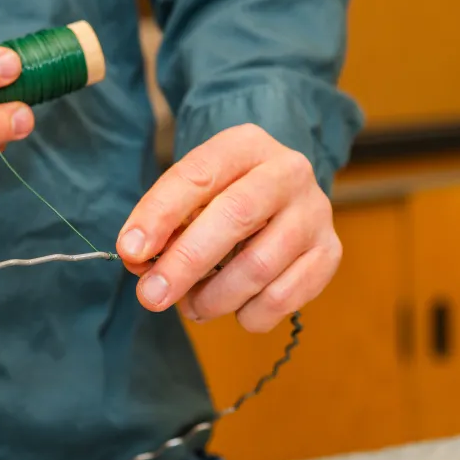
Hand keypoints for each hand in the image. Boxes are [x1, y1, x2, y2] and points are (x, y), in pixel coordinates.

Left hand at [116, 123, 341, 332]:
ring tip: (192, 307)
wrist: (282, 199)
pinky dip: (249, 314)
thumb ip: (163, 226)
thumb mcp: (190, 197)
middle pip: (234, 217)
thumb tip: (139, 262)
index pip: (197, 175)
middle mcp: (287, 171)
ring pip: (259, 265)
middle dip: (185, 263)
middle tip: (151, 296)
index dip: (159, 214)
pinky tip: (235, 308)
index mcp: (244, 145)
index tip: (130, 251)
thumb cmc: (223, 199)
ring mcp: (314, 212)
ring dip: (214, 298)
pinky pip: (283, 297)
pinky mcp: (329, 253)